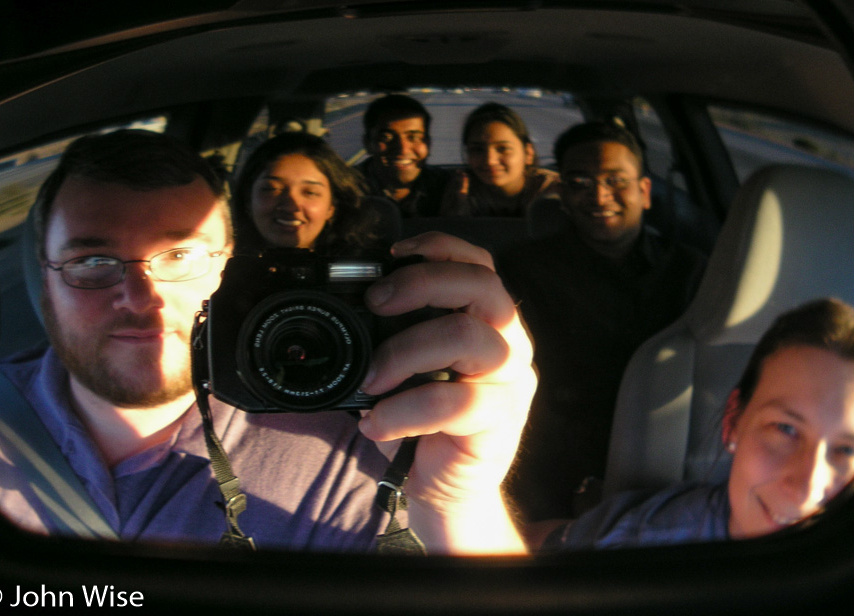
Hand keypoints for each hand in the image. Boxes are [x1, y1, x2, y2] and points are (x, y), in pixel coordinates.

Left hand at [359, 232, 535, 554]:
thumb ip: (395, 336)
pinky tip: (377, 423)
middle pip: (481, 285)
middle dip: (420, 285)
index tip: (393, 255)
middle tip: (376, 305)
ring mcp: (510, 380)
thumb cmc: (424, 424)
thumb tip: (344, 307)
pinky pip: (455, 402)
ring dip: (406, 351)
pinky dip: (404, 410)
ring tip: (371, 380)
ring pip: (467, 336)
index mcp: (487, 321)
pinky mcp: (501, 420)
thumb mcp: (409, 370)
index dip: (439, 248)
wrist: (446, 489)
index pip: (479, 264)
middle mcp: (508, 342)